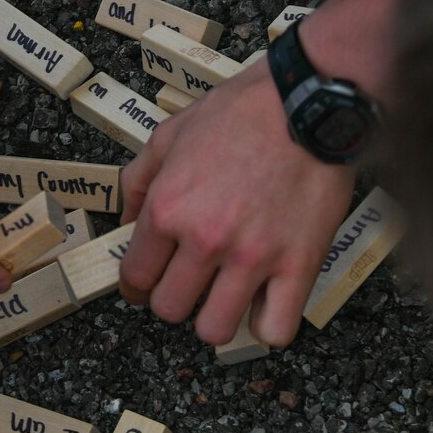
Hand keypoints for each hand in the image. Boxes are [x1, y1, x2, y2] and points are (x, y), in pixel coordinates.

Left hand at [121, 60, 354, 345]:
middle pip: (170, 309)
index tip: (146, 285)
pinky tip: (266, 303)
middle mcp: (205, 239)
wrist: (308, 102)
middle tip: (189, 284)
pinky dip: (268, 326)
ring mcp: (253, 257)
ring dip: (216, 318)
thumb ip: (139, 181)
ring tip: (226, 297)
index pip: (135, 276)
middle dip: (175, 299)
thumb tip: (124, 224)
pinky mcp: (299, 265)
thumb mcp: (171, 133)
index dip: (136, 286)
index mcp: (168, 208)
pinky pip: (275, 330)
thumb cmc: (242, 111)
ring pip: (215, 330)